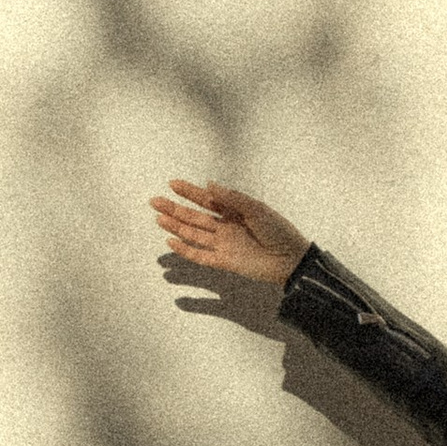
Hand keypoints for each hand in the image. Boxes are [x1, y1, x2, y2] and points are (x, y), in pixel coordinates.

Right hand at [151, 178, 310, 287]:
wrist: (291, 259)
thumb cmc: (278, 230)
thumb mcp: (256, 208)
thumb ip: (232, 198)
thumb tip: (209, 184)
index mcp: (234, 211)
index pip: (207, 199)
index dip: (190, 192)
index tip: (172, 184)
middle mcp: (225, 227)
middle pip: (194, 216)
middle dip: (174, 209)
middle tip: (155, 201)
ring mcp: (223, 244)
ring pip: (194, 234)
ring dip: (176, 226)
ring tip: (158, 218)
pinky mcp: (224, 262)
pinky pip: (200, 255)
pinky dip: (186, 250)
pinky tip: (172, 242)